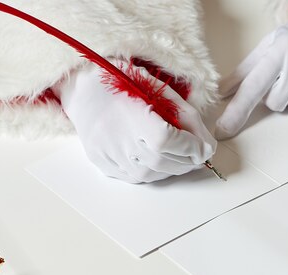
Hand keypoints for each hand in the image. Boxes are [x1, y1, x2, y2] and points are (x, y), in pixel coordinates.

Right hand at [55, 63, 216, 182]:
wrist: (82, 89)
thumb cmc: (120, 83)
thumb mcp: (159, 90)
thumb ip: (185, 116)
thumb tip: (205, 143)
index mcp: (137, 120)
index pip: (175, 144)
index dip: (194, 149)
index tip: (205, 148)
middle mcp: (122, 143)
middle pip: (166, 163)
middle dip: (188, 161)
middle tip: (196, 154)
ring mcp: (111, 157)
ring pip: (153, 175)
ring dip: (172, 168)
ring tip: (178, 156)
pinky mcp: (104, 165)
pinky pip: (136, 177)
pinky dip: (153, 171)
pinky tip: (156, 158)